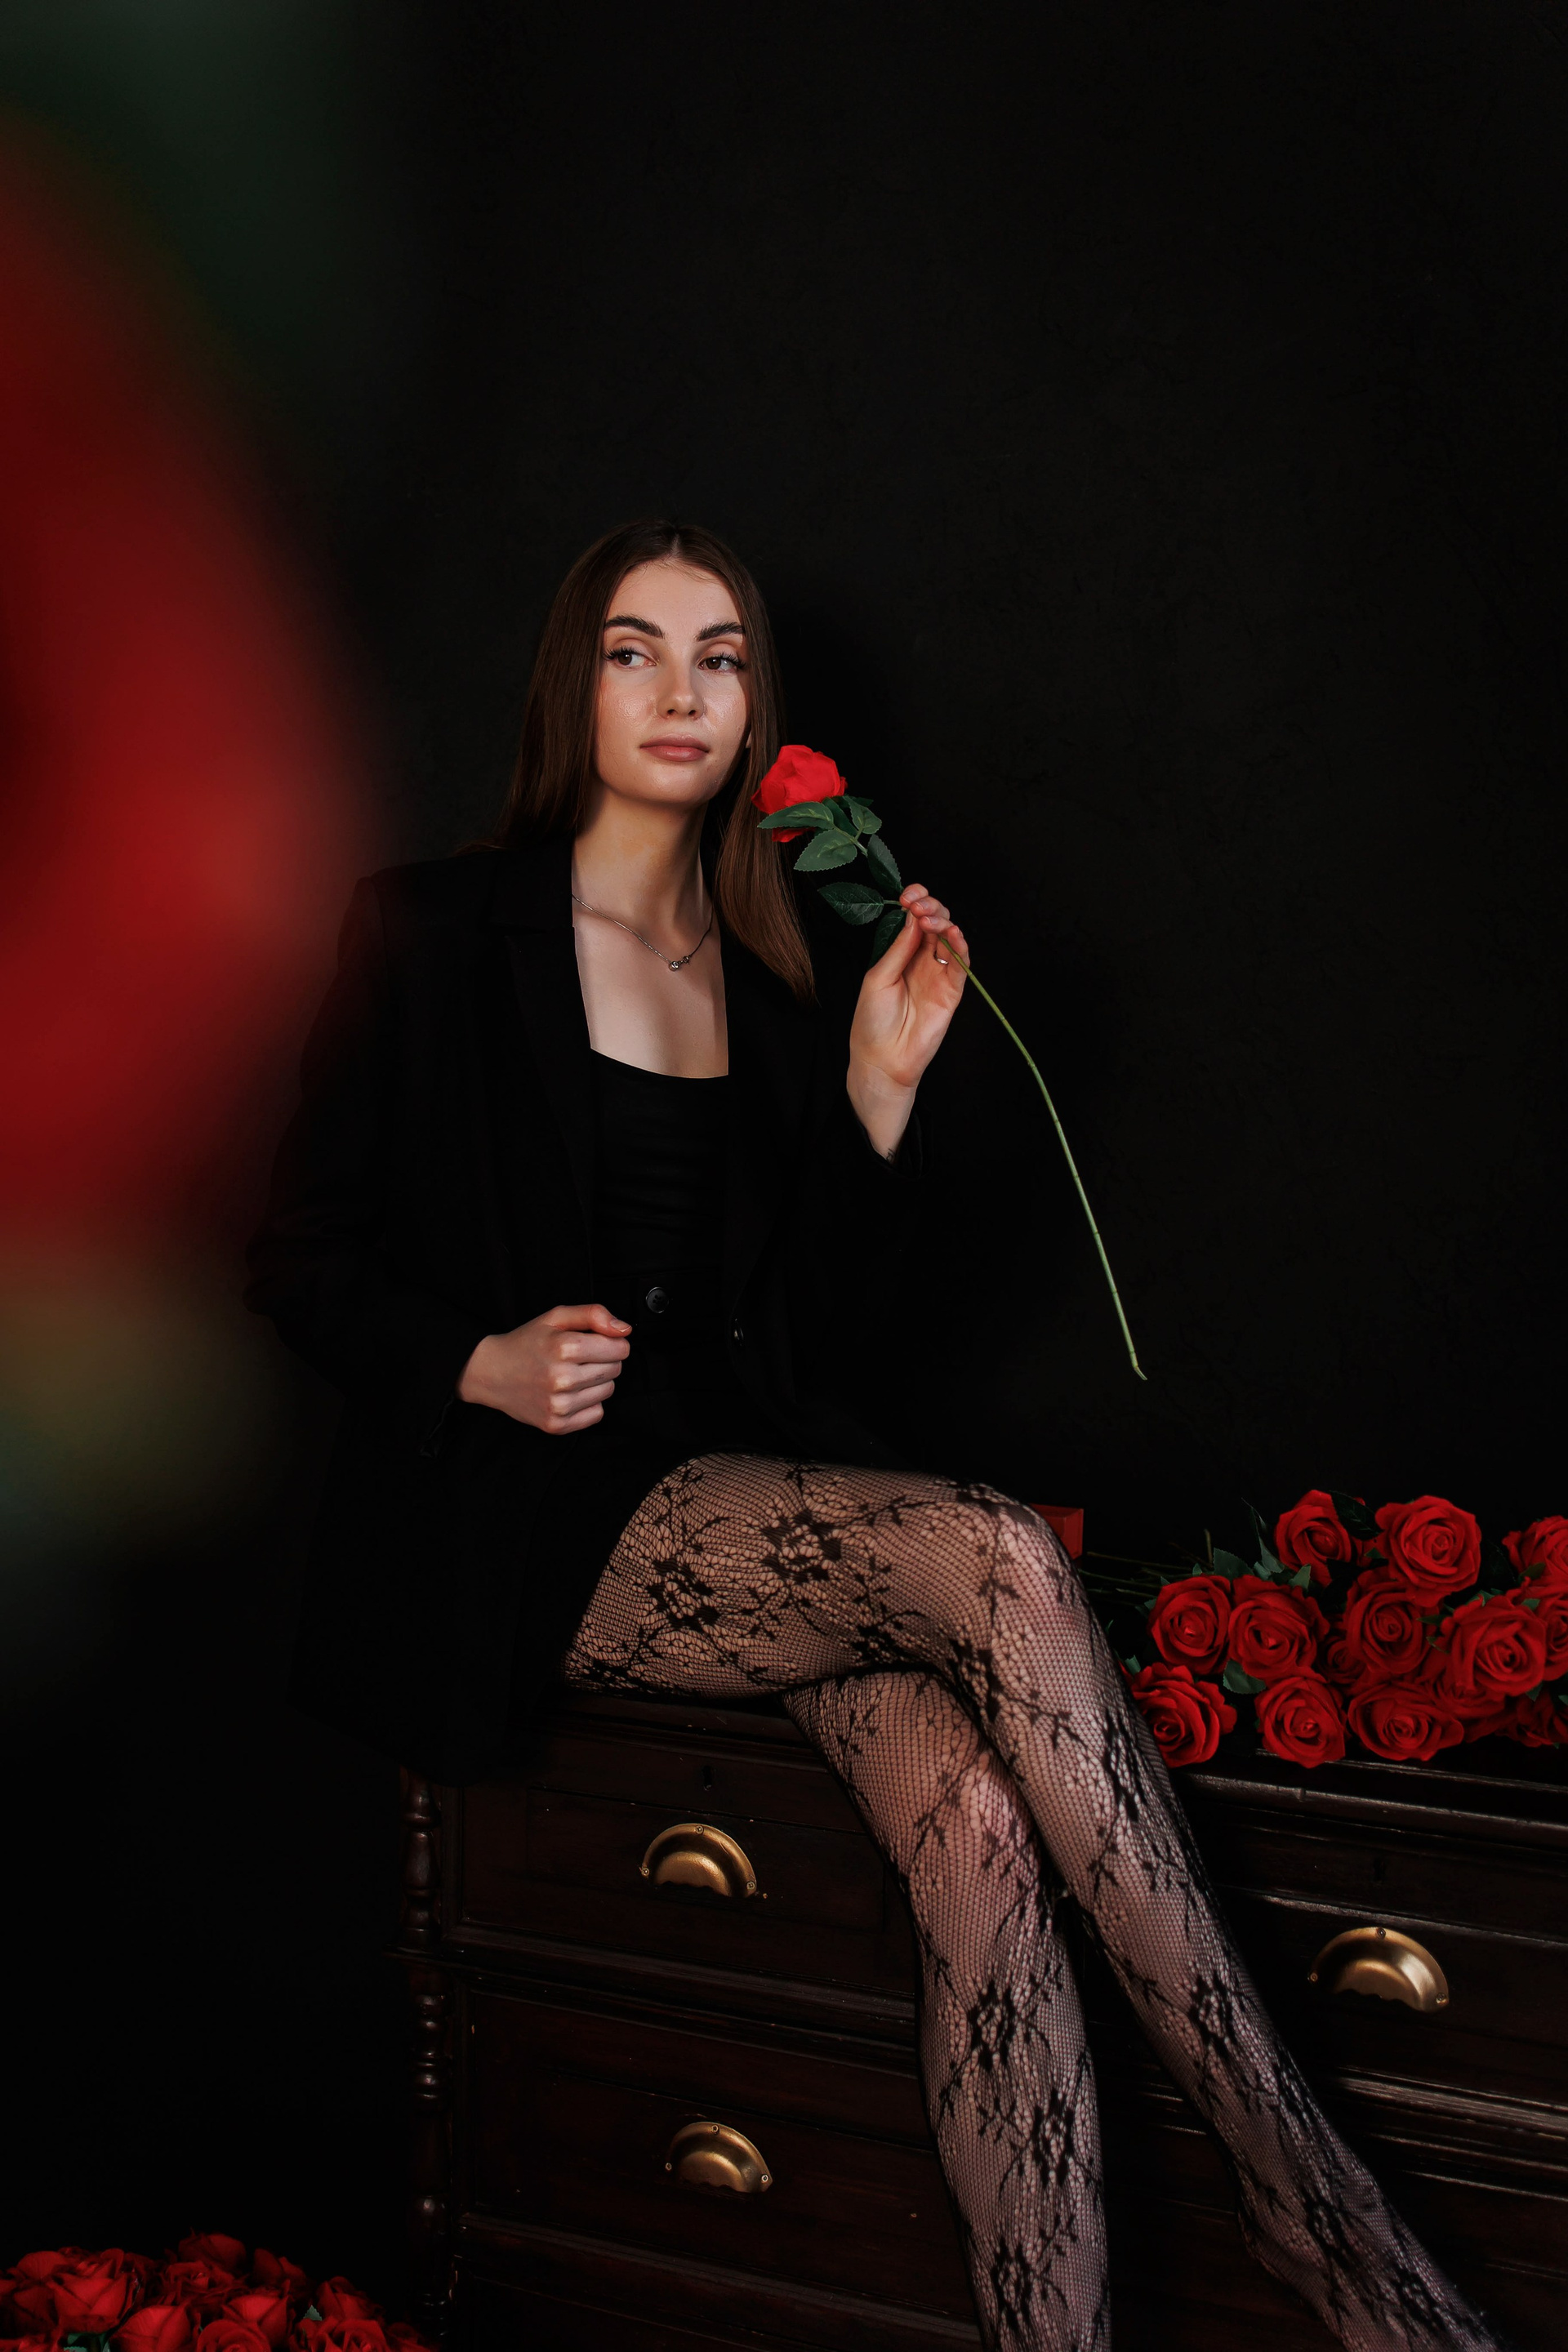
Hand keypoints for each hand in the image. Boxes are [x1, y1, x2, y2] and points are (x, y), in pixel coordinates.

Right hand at [457, 1302, 630, 1432]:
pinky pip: (597, 1413)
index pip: (620, 1348)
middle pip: (615, 1369)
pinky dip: (588, 1403)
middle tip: (580, 1358)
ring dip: (597, 1382)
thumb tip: (624, 1329)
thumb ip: (593, 1314)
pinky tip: (569, 1392)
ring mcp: (559, 1405)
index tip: (597, 1341)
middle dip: (604, 1360)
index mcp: (564, 1348)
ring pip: (608, 1391)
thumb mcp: (556, 1317)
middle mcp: (562, 1379)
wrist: (491, 1373)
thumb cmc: (526, 1343)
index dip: (613, 1342)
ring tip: (572, 1374)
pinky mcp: (557, 1425)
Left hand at [846, 884, 967, 1157]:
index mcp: (901, 954)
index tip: (908, 895)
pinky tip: (952, 934)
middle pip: (935, 924)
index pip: (915, 920)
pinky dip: (960, 946)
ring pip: (949, 939)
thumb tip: (913, 916)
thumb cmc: (872, 1021)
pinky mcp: (952, 992)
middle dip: (930, 908)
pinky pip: (962, 965)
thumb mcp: (878, 977)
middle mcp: (922, 961)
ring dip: (943, 922)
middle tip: (918, 906)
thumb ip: (899, 948)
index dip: (916, 902)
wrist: (882, 1059)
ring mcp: (938, 975)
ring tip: (930, 920)